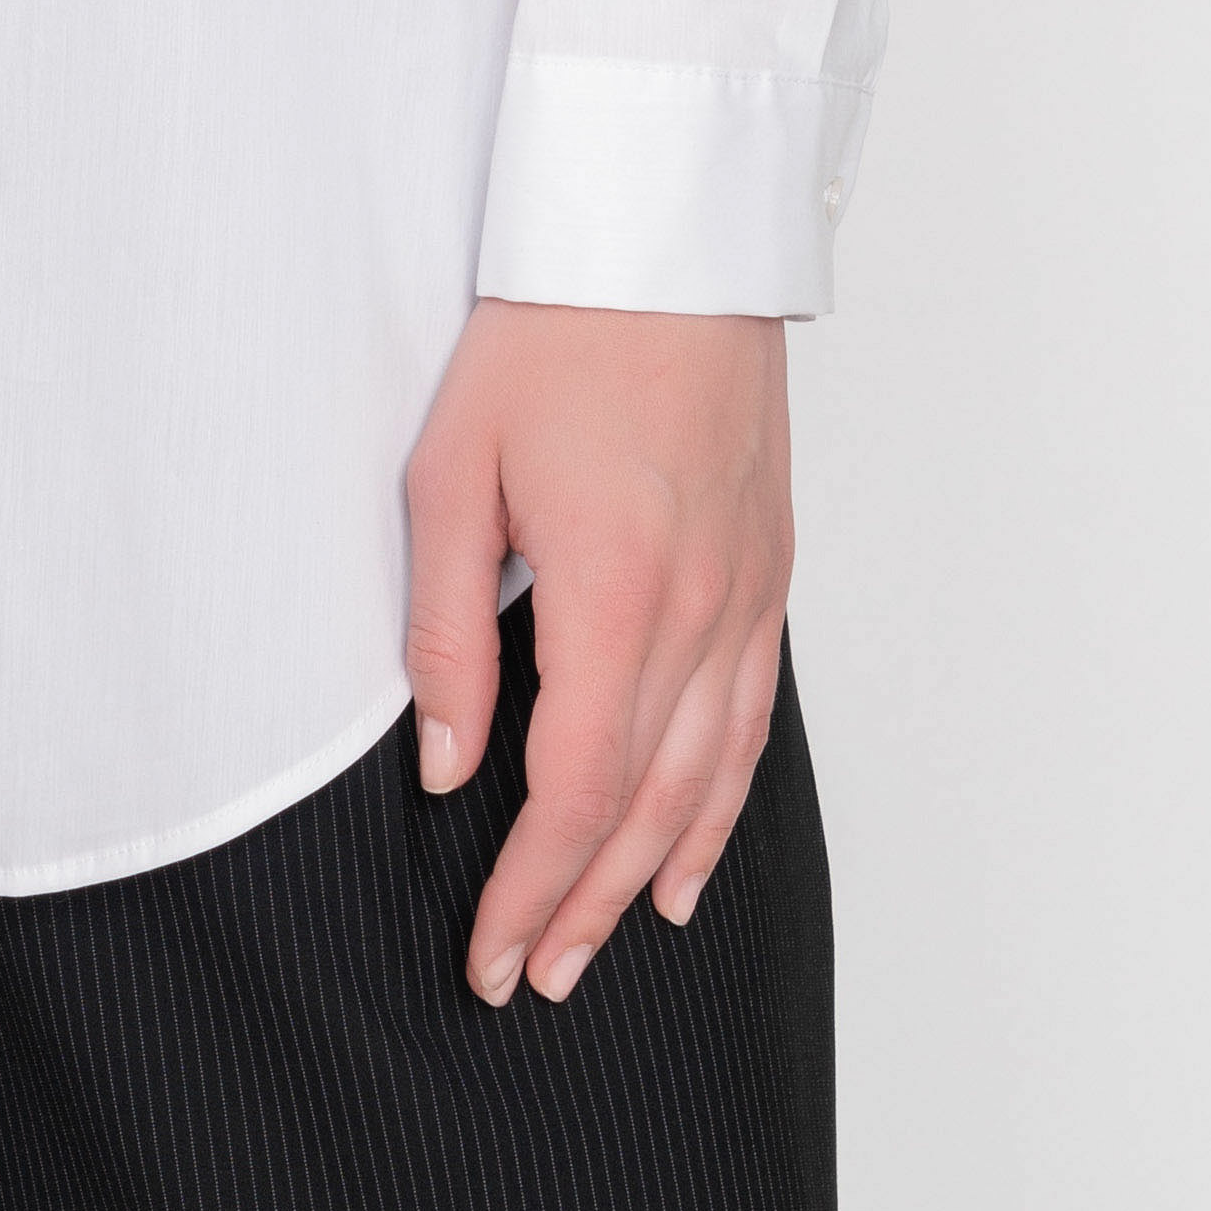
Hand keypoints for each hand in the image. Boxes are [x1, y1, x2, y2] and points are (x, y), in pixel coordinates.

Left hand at [402, 297, 791, 1007]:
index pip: (572, 790)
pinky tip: (693, 852)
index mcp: (615, 592)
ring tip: (602, 945)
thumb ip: (443, 626)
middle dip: (584, 907)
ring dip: (654, 875)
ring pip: (707, 777)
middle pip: (644, 806)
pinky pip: (750, 717)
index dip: (529, 888)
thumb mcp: (451, 468)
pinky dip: (723, 802)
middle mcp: (698, 610)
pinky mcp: (768, 567)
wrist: (664, 231)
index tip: (488, 955)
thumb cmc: (547, 329)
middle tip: (531, 979)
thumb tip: (443, 760)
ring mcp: (746, 593)